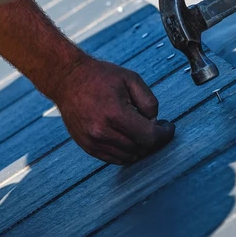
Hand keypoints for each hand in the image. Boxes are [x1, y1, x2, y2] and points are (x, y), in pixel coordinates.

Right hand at [48, 55, 174, 163]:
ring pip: (129, 157)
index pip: (149, 137)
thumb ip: (149, 102)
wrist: (67, 79)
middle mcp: (102, 131)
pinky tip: (128, 137)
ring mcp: (93, 141)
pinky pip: (114, 159)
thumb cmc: (101, 77)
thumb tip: (154, 123)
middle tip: (156, 126)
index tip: (168, 127)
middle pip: (141, 148)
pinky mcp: (87, 146)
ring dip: (140, 147)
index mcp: (115, 114)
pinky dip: (126, 152)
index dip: (164, 135)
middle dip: (153, 139)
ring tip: (140, 130)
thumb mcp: (131, 79)